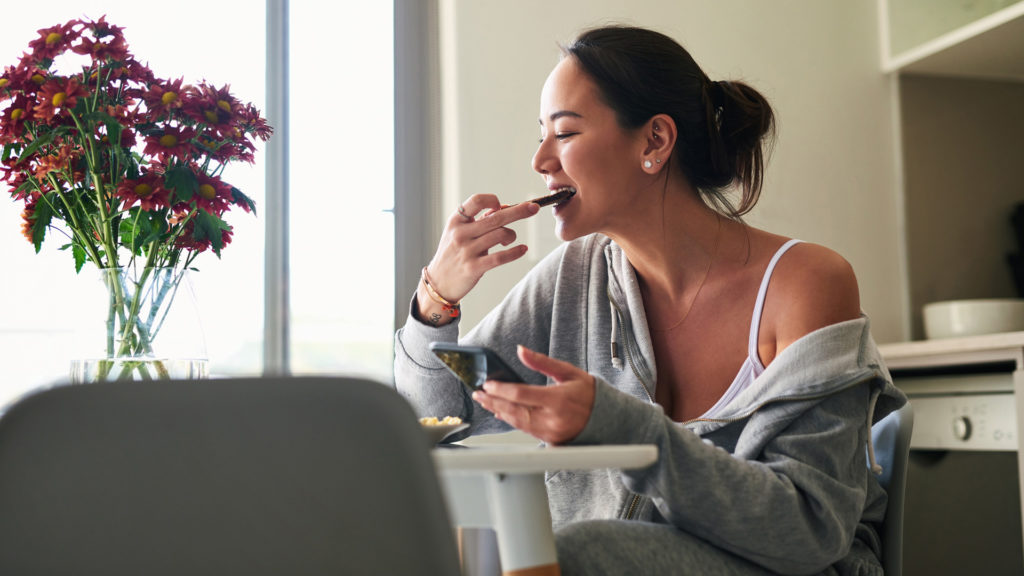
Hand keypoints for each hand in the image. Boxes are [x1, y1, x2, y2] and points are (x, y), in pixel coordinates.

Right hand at [425, 194, 539, 303]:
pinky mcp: (474, 267)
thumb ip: (480, 221)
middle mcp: (460, 234)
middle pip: (496, 217)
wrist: (439, 282)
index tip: (502, 205)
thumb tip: (505, 207)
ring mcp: (467, 251)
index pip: (477, 201)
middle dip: (519, 211)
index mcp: (456, 221)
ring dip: (512, 235)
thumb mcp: (460, 233)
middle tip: (534, 207)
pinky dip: (515, 252)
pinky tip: (523, 249)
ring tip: (511, 240)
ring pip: (500, 235)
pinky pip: (500, 257)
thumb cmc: (453, 254)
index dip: (492, 200)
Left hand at [472, 345, 594, 444]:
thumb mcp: (568, 372)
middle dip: (493, 400)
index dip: (500, 389)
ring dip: (498, 410)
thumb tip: (521, 350)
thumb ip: (542, 362)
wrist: (607, 419)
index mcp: (557, 400)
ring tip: (485, 401)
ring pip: (516, 422)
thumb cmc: (589, 394)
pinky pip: (525, 430)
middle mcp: (552, 419)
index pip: (520, 394)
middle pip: (513, 410)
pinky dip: (511, 420)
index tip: (487, 384)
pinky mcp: (550, 441)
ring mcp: (550, 432)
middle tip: (479, 393)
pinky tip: (501, 412)